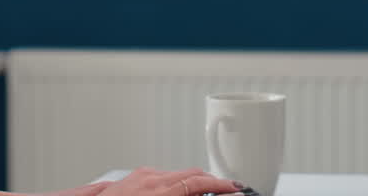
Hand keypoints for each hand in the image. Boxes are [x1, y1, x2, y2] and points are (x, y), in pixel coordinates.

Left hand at [89, 167, 242, 195]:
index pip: (197, 182)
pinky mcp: (131, 177)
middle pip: (189, 173)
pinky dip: (174, 183)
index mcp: (157, 192)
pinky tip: (176, 192)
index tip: (235, 188)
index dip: (221, 184)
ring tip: (202, 194)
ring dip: (192, 183)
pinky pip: (160, 176)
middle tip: (226, 191)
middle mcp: (148, 179)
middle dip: (211, 182)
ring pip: (175, 174)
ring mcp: (138, 176)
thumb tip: (198, 192)